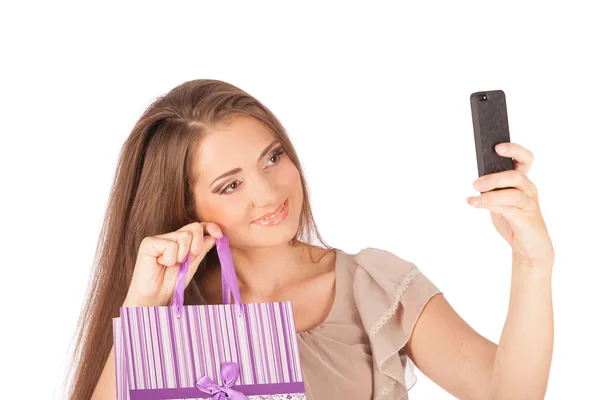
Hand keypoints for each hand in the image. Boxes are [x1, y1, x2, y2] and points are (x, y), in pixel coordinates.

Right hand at [123, 221, 222, 306]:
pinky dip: (170, 259)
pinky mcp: (149, 243)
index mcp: (181, 240)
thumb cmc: (171, 283)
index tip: (219, 235)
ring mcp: (159, 238)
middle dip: (197, 245)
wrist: (155, 297)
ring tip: (171, 265)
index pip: (198, 226)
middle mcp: (170, 236)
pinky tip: (161, 264)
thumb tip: (214, 236)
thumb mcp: (192, 265)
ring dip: (182, 255)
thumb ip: (202, 250)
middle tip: (187, 260)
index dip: (210, 227)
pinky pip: (171, 245)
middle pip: (194, 227)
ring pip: (184, 236)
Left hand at [467, 142, 554, 266]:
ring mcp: (529, 204)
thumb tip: (477, 180)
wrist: (528, 247)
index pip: (525, 159)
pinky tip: (476, 204)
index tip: (497, 147)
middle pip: (516, 176)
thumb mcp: (500, 202)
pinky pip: (509, 209)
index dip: (514, 150)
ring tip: (473, 198)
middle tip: (475, 183)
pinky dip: (491, 205)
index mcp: (523, 181)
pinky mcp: (526, 219)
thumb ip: (493, 190)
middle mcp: (529, 190)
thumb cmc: (513, 220)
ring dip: (490, 194)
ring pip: (513, 193)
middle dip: (494, 177)